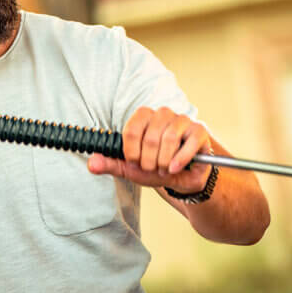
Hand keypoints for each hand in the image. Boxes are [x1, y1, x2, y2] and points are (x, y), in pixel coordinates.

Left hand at [87, 107, 211, 193]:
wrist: (182, 178)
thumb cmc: (157, 167)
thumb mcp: (131, 169)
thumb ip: (111, 165)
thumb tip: (91, 163)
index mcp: (143, 118)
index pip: (132, 129)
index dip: (132, 152)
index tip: (135, 162)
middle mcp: (163, 114)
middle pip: (150, 137)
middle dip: (149, 162)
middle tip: (153, 168)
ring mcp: (182, 121)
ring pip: (169, 138)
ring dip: (164, 162)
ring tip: (165, 169)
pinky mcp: (199, 131)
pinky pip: (189, 143)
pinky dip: (180, 160)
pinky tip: (176, 168)